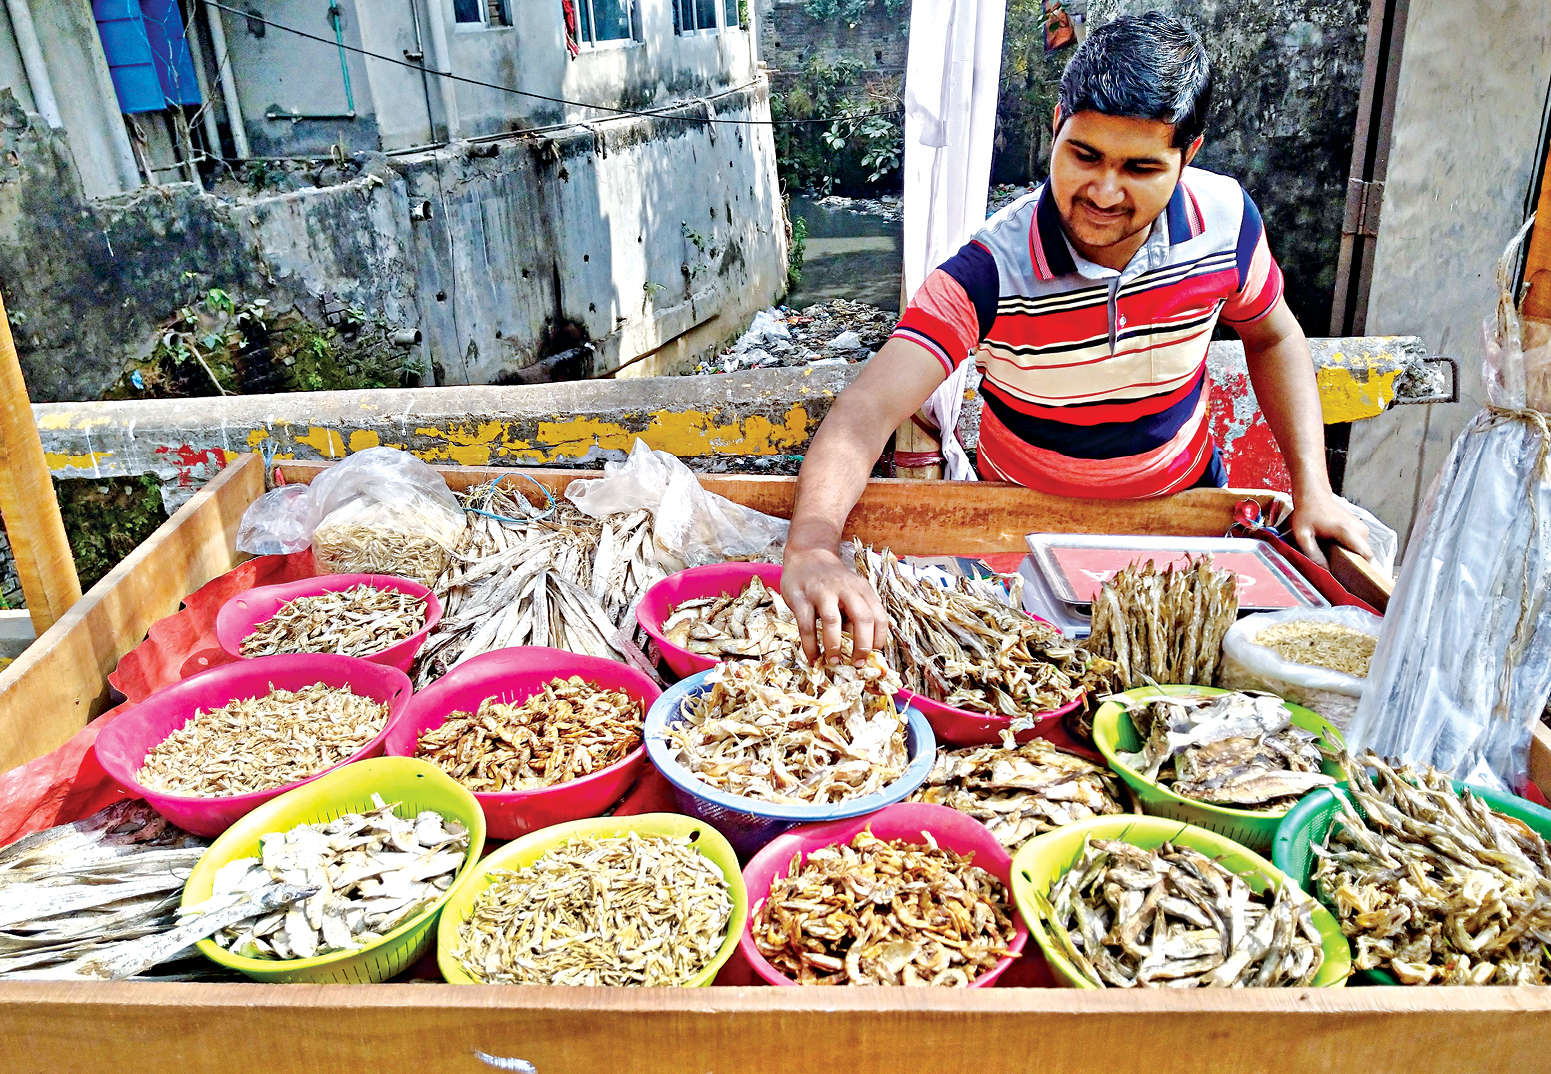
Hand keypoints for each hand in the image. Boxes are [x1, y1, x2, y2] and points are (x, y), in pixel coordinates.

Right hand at [780, 546, 888, 664]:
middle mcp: (844, 589)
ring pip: (832, 621)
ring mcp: (821, 592)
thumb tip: (863, 649)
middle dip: (862, 645)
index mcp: (862, 589)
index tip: (874, 655)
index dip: (879, 639)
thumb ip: (857, 615)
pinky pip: (806, 626)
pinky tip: (813, 657)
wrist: (807, 556)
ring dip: (834, 645)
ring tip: (834, 661)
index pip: (879, 616)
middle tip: (857, 663)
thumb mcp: (852, 592)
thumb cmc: (833, 581)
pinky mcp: (800, 598)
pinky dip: (810, 645)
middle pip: (861, 617)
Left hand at [1289, 491, 1372, 567]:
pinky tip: (1337, 549)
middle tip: (1337, 568)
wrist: (1313, 495)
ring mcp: (1362, 527)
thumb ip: (1313, 554)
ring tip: (1335, 556)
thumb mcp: (1302, 535)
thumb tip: (1325, 571)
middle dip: (1354, 564)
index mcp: (1347, 531)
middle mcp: (1359, 529)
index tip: (1353, 578)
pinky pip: (1361, 545)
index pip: (1366, 554)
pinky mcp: (1361, 528)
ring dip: (1352, 556)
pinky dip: (1351, 549)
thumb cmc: (1307, 513)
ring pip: (1363, 551)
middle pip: (1365, 555)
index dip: (1362, 568)